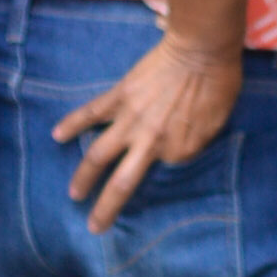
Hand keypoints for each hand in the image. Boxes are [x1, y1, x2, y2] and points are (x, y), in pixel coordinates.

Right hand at [58, 31, 240, 222]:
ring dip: (83, 177)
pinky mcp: (119, 96)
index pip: (167, 167)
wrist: (202, 49)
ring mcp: (131, 119)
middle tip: (93, 227)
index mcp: (178, 151)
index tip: (173, 151)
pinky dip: (73, 123)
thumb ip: (195, 142)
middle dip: (106, 209)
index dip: (170, 161)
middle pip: (122, 183)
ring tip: (74, 194)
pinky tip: (57, 135)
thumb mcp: (218, 124)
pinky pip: (91, 113)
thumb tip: (179, 150)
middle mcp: (150, 142)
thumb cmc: (219, 84)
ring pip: (98, 155)